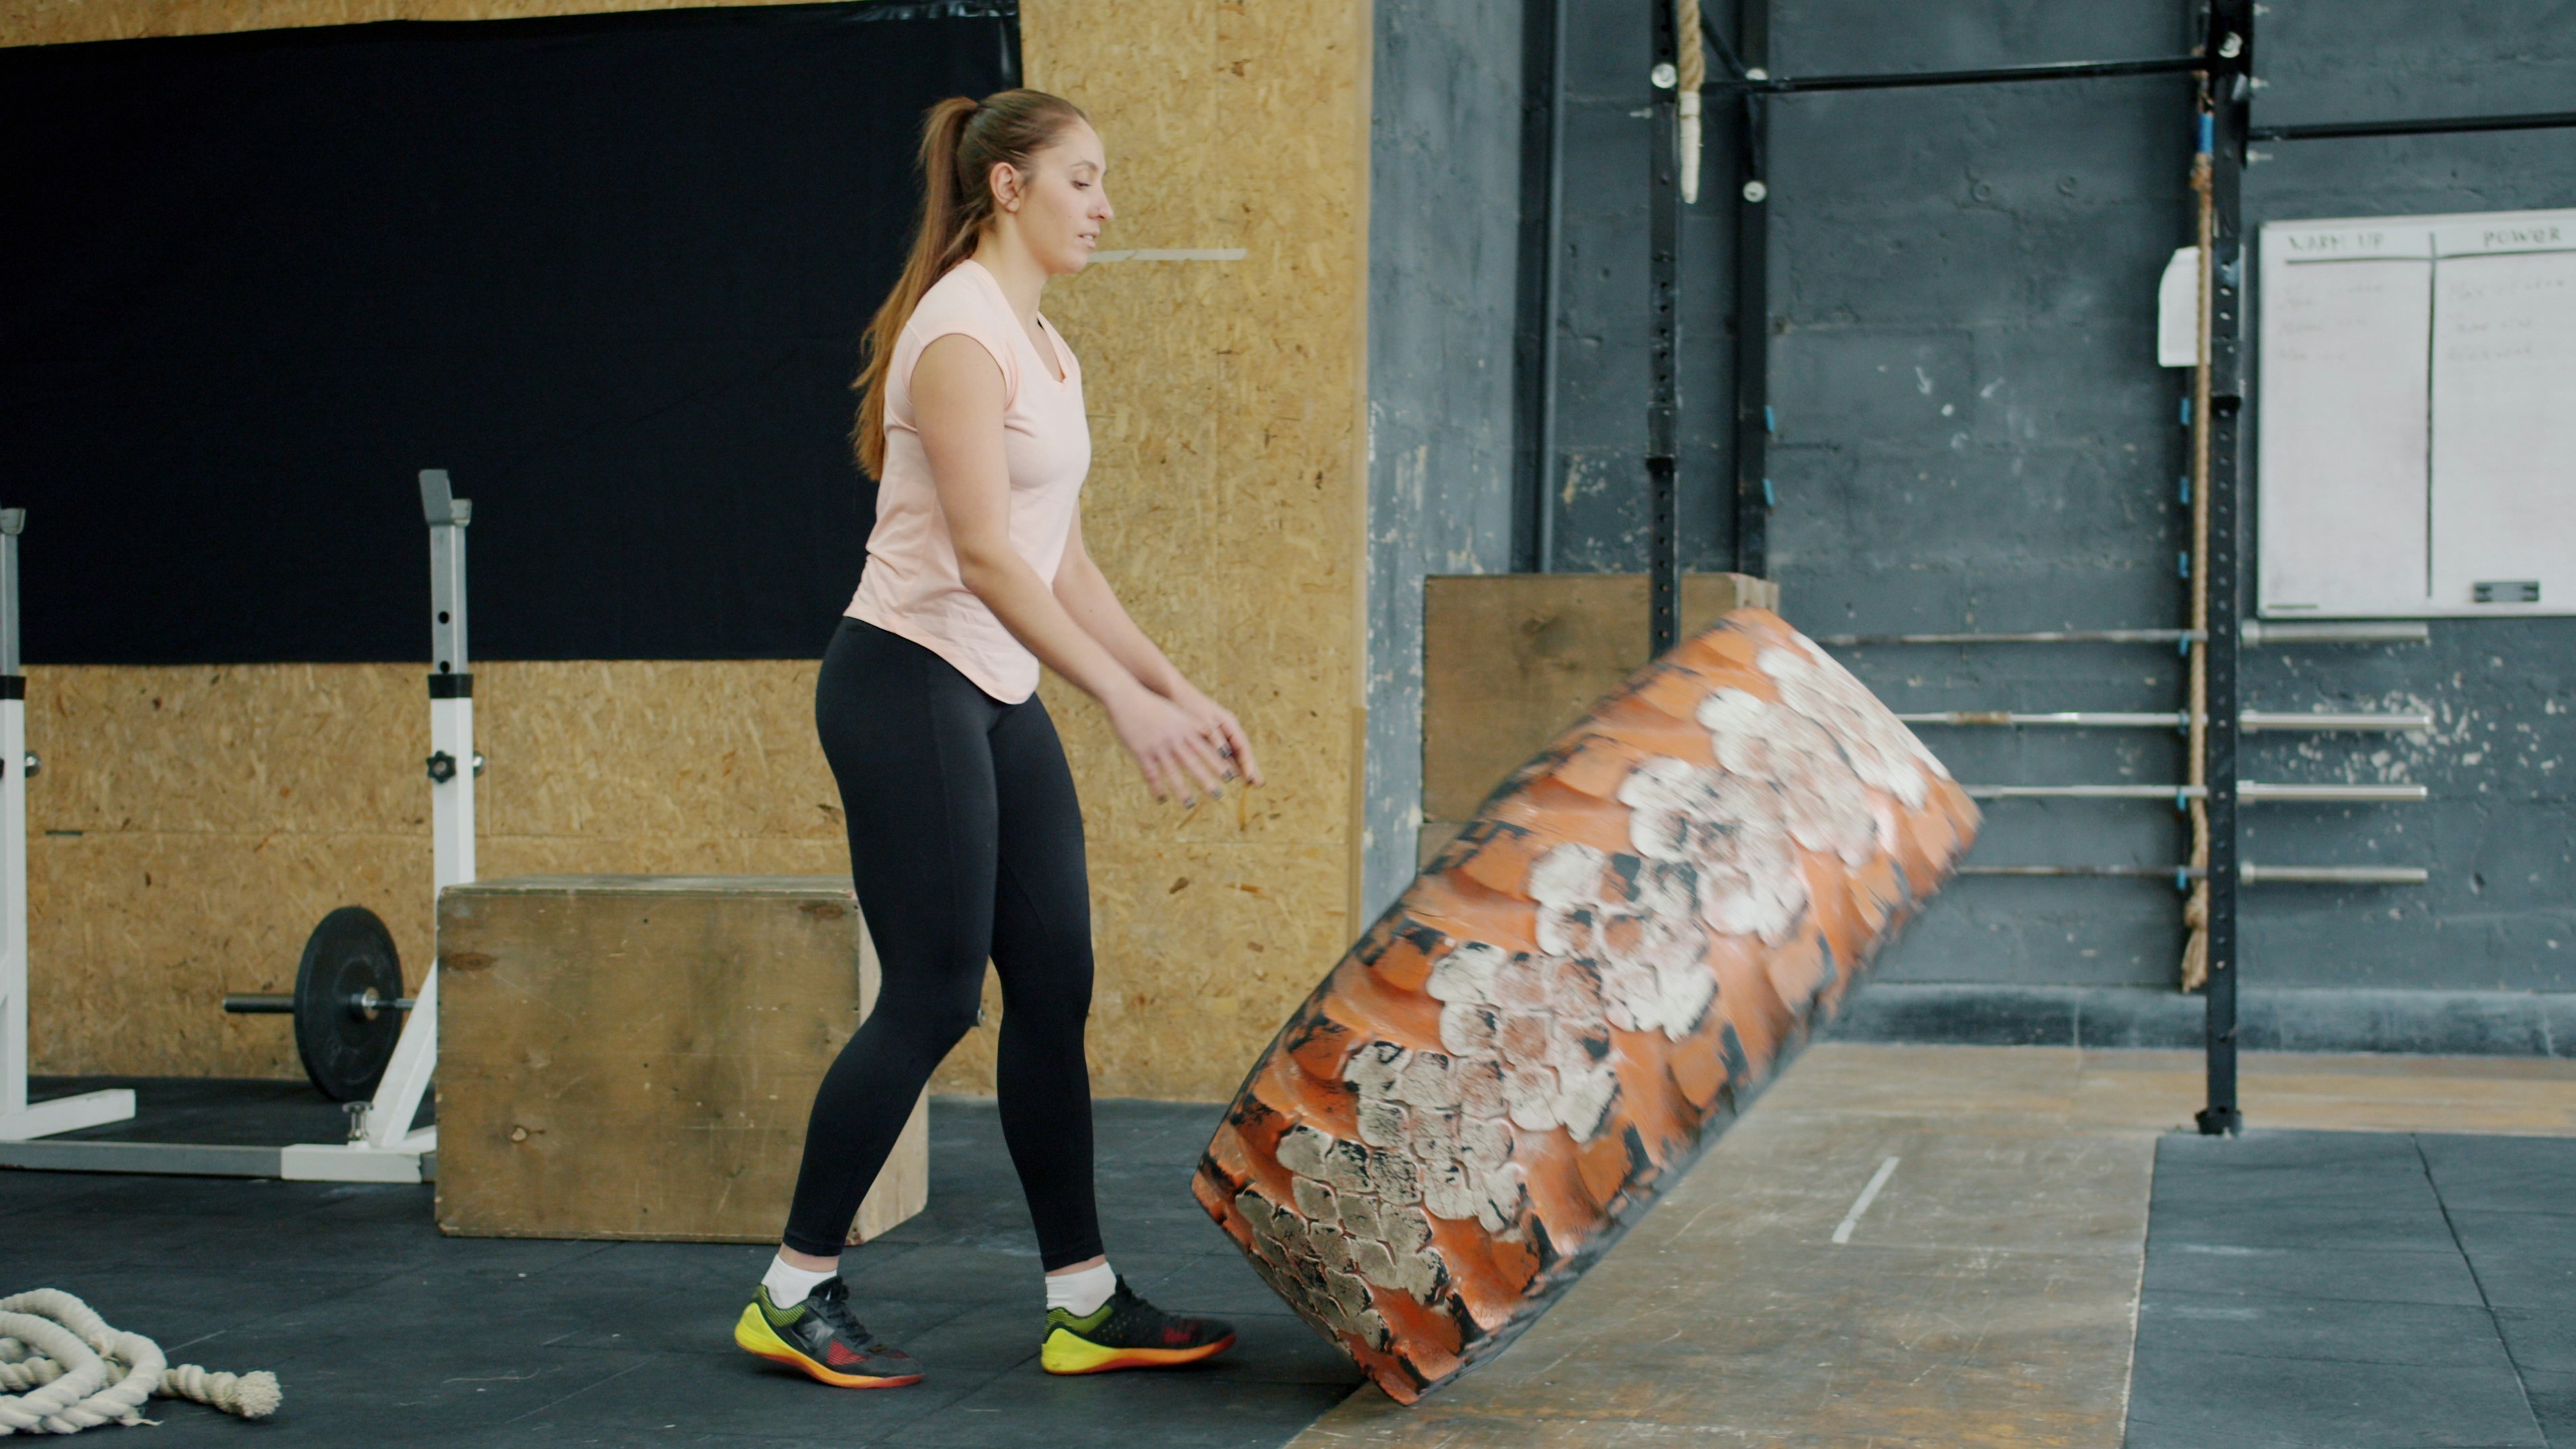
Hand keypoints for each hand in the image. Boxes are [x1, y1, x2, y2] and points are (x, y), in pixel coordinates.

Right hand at [1108, 686, 1235, 804]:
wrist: (1127, 697)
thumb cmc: (1154, 705)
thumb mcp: (1177, 714)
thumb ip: (1193, 726)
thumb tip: (1212, 736)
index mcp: (1185, 727)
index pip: (1206, 748)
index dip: (1219, 763)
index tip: (1231, 776)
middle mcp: (1174, 738)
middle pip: (1193, 762)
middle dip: (1206, 780)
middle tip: (1218, 795)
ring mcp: (1158, 746)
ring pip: (1172, 772)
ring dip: (1182, 790)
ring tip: (1190, 804)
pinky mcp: (1141, 752)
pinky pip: (1151, 774)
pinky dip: (1157, 788)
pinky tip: (1162, 800)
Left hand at [1167, 682, 1265, 789]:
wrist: (1177, 694)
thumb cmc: (1189, 707)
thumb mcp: (1203, 722)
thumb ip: (1215, 738)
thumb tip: (1227, 754)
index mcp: (1229, 723)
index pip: (1243, 746)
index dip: (1247, 763)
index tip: (1251, 778)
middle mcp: (1229, 728)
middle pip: (1243, 750)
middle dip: (1251, 767)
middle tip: (1260, 784)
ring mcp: (1222, 732)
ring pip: (1236, 752)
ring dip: (1243, 767)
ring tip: (1251, 782)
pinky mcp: (1213, 735)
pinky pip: (1225, 751)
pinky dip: (1231, 763)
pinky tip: (1232, 774)